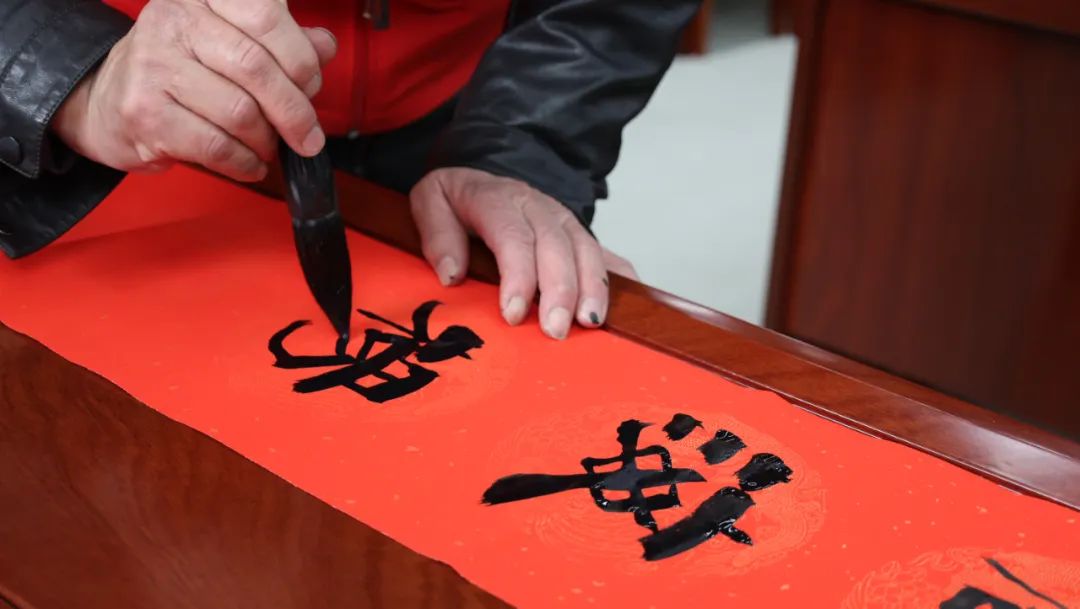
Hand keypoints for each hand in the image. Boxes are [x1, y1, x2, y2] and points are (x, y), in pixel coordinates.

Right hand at [52, 0, 336, 181]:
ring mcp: (154, 66)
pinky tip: (250, 163)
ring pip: (240, 112)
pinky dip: (245, 163)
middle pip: (256, 68)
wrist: (109, 101)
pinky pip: (216, 146)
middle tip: (308, 136)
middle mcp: (174, 22)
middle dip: (294, 111)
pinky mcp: (145, 113)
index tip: (311, 86)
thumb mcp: (230, 43)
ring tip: (269, 147)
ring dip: (267, 141)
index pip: (266, 16)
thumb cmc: (182, 70)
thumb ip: (280, 42)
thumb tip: (325, 45)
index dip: (300, 58)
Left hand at [410, 167, 638, 339]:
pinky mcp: (579, 235)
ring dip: (592, 288)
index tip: (513, 314)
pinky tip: (627, 307)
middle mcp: (537, 207)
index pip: (513, 236)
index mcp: (497, 199)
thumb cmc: (457, 198)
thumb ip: (437, 235)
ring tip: (590, 324)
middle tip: (555, 330)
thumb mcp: (430, 202)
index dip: (518, 276)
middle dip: (560, 290)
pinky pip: (607, 254)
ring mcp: (563, 220)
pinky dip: (620, 279)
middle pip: (557, 246)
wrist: (481, 171)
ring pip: (586, 250)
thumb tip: (452, 275)